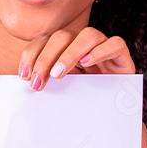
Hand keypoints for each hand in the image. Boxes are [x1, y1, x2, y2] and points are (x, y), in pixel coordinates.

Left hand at [19, 26, 137, 90]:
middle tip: (39, 82)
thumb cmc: (86, 100)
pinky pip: (114, 44)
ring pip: (88, 35)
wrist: (115, 111)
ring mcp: (104, 47)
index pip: (45, 41)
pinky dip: (100, 51)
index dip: (32, 54)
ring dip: (69, 54)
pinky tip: (87, 63)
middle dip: (46, 58)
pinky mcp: (122, 55)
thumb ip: (48, 83)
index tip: (24, 75)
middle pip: (62, 36)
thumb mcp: (63, 91)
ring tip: (58, 74)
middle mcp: (83, 44)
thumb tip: (26, 82)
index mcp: (66, 49)